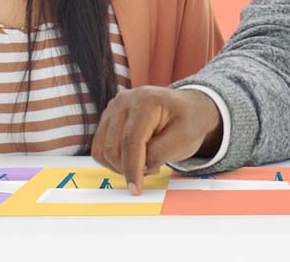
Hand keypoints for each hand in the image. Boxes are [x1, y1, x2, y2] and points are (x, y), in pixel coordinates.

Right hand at [90, 86, 221, 194]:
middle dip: (130, 168)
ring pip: (103, 150)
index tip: (136, 189)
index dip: (132, 168)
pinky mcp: (108, 118)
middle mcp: (124, 101)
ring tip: (146, 162)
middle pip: (113, 147)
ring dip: (121, 166)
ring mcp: (113, 108)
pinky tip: (135, 157)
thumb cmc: (189, 121)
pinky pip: (101, 148)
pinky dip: (115, 160)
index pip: (131, 140)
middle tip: (154, 169)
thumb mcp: (183, 138)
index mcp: (146, 101)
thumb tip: (138, 168)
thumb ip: (159, 153)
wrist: (188, 107)